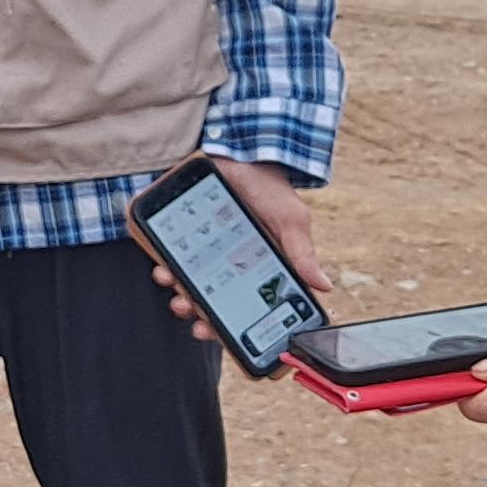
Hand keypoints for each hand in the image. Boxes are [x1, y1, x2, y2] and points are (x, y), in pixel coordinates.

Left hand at [145, 160, 333, 356]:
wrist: (239, 151)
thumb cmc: (270, 188)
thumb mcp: (290, 220)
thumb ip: (301, 252)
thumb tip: (324, 286)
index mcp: (259, 272)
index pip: (246, 310)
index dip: (232, 328)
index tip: (221, 335)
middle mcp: (231, 269)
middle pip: (212, 304)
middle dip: (199, 314)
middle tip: (191, 312)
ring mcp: (206, 255)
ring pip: (188, 287)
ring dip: (177, 293)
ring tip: (171, 282)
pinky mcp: (185, 239)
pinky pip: (170, 260)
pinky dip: (164, 267)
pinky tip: (161, 264)